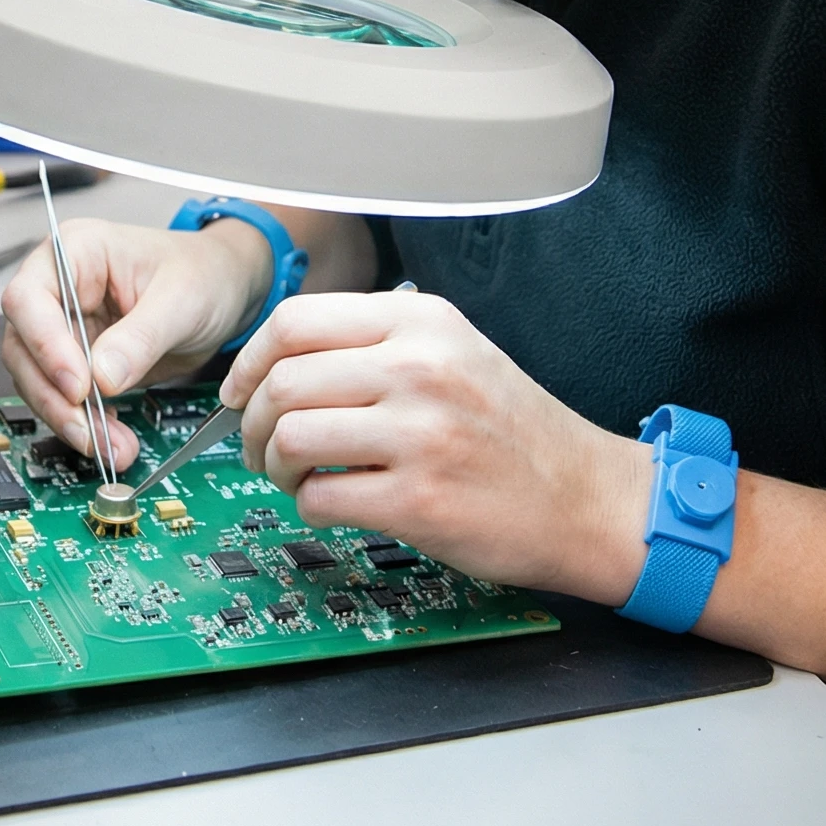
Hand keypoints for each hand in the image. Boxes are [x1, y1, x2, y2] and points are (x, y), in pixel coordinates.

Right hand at [0, 218, 270, 469]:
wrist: (225, 289)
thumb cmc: (203, 272)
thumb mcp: (182, 300)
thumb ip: (141, 337)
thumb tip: (102, 378)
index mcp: (76, 252)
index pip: (29, 297)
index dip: (44, 344)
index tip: (78, 385)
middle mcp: (60, 288)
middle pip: (23, 345)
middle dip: (53, 394)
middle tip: (87, 429)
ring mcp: (66, 326)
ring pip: (37, 379)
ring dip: (68, 418)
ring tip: (111, 445)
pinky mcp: (78, 361)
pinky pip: (65, 398)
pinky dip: (84, 423)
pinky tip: (112, 439)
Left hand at [221, 291, 652, 601]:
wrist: (585, 499)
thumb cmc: (512, 430)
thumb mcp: (455, 352)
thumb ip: (376, 343)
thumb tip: (278, 361)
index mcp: (422, 323)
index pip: (297, 321)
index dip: (250, 360)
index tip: (240, 391)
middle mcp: (419, 368)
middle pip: (283, 380)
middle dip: (252, 421)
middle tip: (260, 446)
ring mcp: (420, 434)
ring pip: (291, 436)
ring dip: (273, 464)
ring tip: (292, 476)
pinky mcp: (419, 499)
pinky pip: (320, 496)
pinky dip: (308, 504)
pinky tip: (329, 503)